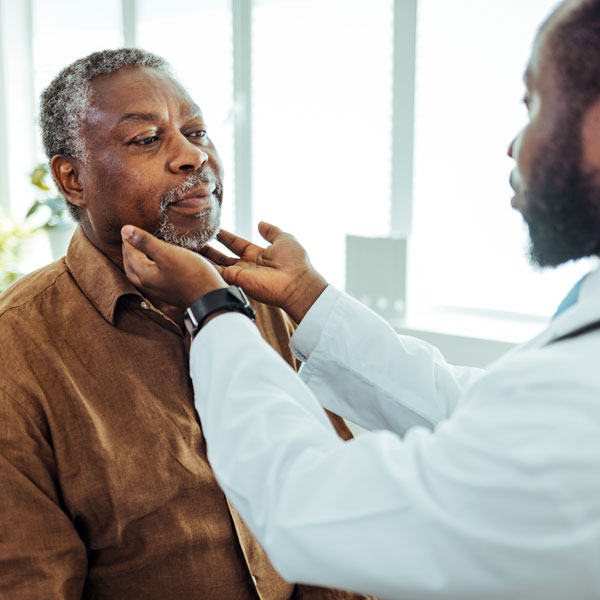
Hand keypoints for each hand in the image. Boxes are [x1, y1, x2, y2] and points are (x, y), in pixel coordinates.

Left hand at [121, 225, 226, 307]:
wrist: (211, 298)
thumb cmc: (192, 274)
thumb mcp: (168, 254)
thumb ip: (146, 242)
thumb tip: (124, 230)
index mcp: (144, 275)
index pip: (130, 253)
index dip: (129, 239)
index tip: (127, 227)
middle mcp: (148, 285)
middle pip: (131, 267)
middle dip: (128, 252)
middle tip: (130, 239)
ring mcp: (159, 291)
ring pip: (140, 274)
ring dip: (137, 261)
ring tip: (142, 250)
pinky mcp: (170, 293)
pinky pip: (152, 278)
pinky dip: (149, 268)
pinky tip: (159, 264)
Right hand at [201, 221, 326, 322]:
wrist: (296, 282)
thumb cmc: (295, 261)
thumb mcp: (283, 238)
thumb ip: (270, 231)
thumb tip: (261, 223)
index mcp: (257, 254)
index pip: (236, 243)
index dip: (224, 236)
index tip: (212, 229)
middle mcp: (246, 265)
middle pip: (222, 256)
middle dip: (208, 248)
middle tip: (192, 239)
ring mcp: (240, 274)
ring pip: (216, 264)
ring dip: (202, 257)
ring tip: (186, 246)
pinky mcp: (235, 280)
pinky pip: (216, 271)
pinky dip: (204, 265)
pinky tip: (191, 256)